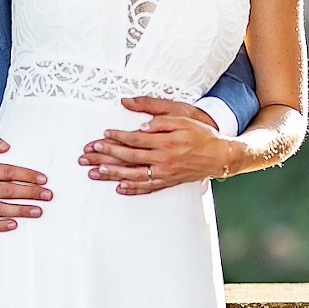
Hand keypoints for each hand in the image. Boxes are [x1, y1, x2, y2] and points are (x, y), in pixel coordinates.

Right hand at [0, 132, 51, 230]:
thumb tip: (6, 145)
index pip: (9, 172)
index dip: (27, 175)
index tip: (42, 179)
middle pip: (8, 191)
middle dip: (30, 194)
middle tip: (47, 195)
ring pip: (0, 209)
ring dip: (21, 211)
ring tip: (38, 211)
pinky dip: (0, 226)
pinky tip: (14, 224)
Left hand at [78, 97, 233, 193]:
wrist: (220, 156)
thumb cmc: (201, 134)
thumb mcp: (183, 119)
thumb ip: (161, 120)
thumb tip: (141, 124)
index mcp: (165, 142)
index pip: (135, 139)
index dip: (117, 138)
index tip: (102, 136)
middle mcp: (163, 160)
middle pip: (129, 158)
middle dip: (106, 156)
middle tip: (88, 155)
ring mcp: (165, 174)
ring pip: (134, 175)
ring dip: (112, 174)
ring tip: (95, 172)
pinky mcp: (168, 182)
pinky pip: (147, 188)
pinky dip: (133, 189)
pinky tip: (119, 188)